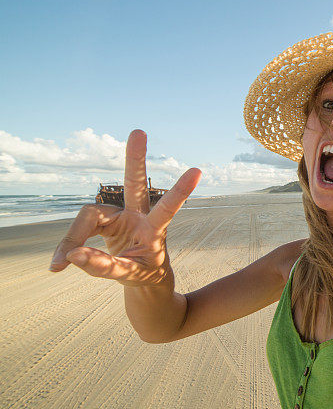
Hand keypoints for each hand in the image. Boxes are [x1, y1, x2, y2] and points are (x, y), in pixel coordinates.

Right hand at [49, 129, 201, 287]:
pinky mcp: (106, 220)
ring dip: (73, 238)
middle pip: (135, 183)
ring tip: (58, 265)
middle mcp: (138, 216)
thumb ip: (104, 267)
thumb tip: (73, 255)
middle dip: (135, 159)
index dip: (180, 191)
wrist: (144, 276)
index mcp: (154, 229)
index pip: (167, 208)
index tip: (197, 171)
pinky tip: (58, 264)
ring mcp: (121, 215)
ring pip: (89, 215)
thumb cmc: (145, 272)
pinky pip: (81, 227)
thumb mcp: (130, 275)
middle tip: (139, 132)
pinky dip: (69, 244)